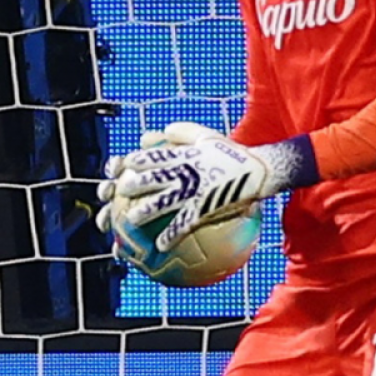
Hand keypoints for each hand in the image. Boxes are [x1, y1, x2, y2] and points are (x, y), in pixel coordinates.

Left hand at [100, 122, 303, 252]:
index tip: (121, 167)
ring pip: (161, 202)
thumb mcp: (209, 136)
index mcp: (184, 154)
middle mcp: (184, 172)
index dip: (133, 161)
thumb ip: (185, 131)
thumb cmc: (234, 153)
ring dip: (143, 211)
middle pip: (150, 179)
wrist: (258, 171)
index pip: (152, 156)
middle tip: (116, 194)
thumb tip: (164, 129)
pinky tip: (160, 245)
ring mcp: (193, 191)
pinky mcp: (204, 207)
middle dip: (130, 186)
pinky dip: (170, 235)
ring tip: (130, 220)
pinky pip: (183, 224)